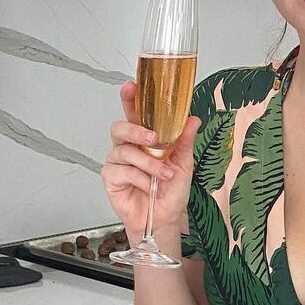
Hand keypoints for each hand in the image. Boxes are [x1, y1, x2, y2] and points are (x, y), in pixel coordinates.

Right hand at [101, 81, 200, 237]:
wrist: (165, 219)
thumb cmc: (171, 191)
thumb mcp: (184, 165)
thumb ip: (184, 142)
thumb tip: (192, 119)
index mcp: (144, 138)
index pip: (134, 113)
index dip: (130, 98)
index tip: (131, 86)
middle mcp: (128, 147)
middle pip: (120, 127)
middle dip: (136, 130)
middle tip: (153, 139)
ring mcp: (118, 162)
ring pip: (126, 152)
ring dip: (149, 164)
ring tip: (165, 175)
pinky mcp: (111, 178)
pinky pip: (123, 172)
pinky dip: (141, 179)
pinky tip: (150, 188)